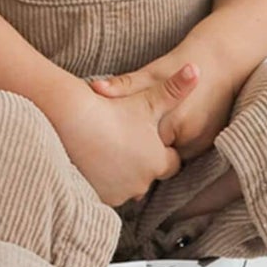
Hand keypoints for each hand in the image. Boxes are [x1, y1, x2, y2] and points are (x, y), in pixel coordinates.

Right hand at [55, 65, 201, 208]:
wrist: (69, 123)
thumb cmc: (112, 110)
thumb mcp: (148, 99)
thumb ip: (175, 88)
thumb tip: (196, 68)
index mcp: (157, 162)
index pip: (170, 162)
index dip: (161, 148)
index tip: (148, 136)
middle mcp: (141, 184)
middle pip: (147, 174)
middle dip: (140, 161)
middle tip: (124, 139)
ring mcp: (118, 193)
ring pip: (126, 184)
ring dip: (121, 172)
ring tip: (108, 148)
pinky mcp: (98, 198)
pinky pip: (106, 191)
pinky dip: (103, 180)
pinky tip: (95, 161)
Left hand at [87, 42, 243, 162]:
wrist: (222, 61)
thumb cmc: (181, 64)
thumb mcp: (151, 74)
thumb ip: (124, 85)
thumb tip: (94, 88)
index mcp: (172, 123)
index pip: (139, 146)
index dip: (122, 143)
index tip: (105, 140)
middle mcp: (189, 139)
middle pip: (154, 155)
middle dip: (136, 151)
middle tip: (115, 146)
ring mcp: (202, 145)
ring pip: (169, 157)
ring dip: (154, 151)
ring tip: (133, 144)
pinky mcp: (209, 144)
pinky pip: (183, 153)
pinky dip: (170, 147)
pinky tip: (157, 138)